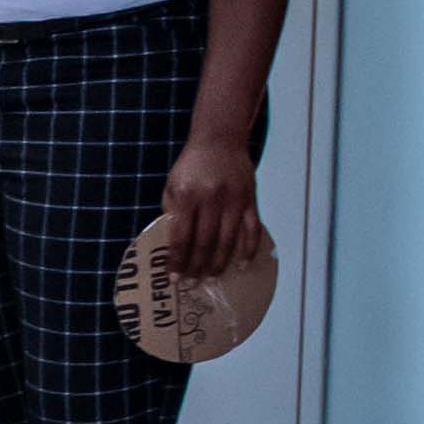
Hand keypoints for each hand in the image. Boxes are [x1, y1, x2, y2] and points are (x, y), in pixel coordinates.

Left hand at [154, 142, 262, 283]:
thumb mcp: (172, 183)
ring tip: (211, 278)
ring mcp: (233, 200)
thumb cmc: (192, 164)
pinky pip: (252, 229)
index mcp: (187, 196)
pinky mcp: (249, 200)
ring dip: (218, 263)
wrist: (220, 139)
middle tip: (191, 285)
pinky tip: (243, 265)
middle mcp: (210, 199)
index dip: (177, 259)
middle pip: (203, 242)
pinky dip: (249, 249)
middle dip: (196, 267)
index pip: (180, 236)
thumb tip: (174, 242)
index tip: (174, 276)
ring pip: (227, 240)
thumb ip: (171, 211)